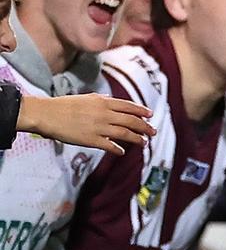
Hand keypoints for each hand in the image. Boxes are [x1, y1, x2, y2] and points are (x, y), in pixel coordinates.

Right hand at [17, 93, 153, 154]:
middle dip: (145, 127)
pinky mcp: (91, 140)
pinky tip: (122, 152)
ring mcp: (99, 127)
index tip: (151, 115)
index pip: (129, 106)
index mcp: (103, 102)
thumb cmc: (64, 105)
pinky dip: (118, 149)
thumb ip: (101, 99)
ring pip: (125, 133)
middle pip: (132, 121)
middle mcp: (104, 114)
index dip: (142, 111)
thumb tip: (111, 99)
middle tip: (153, 131)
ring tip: (144, 142)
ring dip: (137, 139)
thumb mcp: (86, 97)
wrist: (47, 114)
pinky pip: (110, 146)